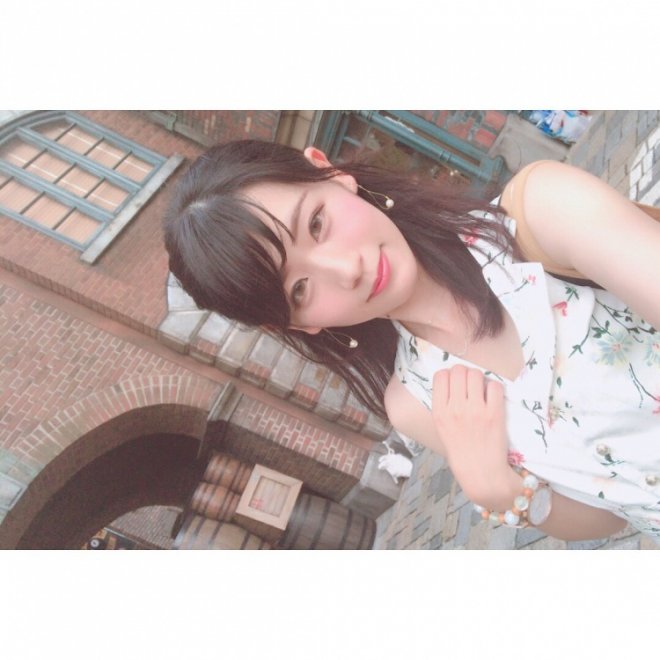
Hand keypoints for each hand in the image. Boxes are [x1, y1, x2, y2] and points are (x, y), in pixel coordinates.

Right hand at [431, 365, 510, 503]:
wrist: (481, 474)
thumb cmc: (461, 452)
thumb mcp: (441, 429)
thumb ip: (444, 406)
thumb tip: (452, 382)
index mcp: (439, 412)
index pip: (440, 375)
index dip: (449, 375)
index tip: (455, 383)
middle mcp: (455, 408)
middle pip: (458, 370)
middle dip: (465, 374)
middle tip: (470, 385)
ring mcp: (475, 410)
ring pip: (476, 374)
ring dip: (479, 378)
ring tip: (482, 390)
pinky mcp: (494, 413)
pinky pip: (494, 386)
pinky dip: (494, 388)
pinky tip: (492, 398)